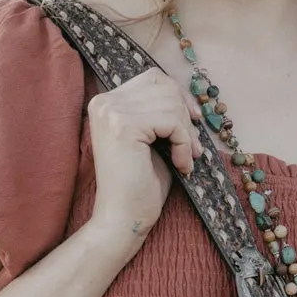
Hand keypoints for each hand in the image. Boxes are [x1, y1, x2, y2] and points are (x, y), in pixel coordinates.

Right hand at [86, 68, 202, 254]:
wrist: (122, 218)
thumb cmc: (140, 184)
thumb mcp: (151, 137)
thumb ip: (159, 111)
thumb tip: (187, 94)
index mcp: (105, 102)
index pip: (152, 78)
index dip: (178, 96)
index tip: (193, 121)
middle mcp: (103, 101)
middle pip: (163, 86)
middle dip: (185, 116)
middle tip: (193, 147)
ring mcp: (111, 112)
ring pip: (170, 104)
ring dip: (187, 134)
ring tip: (186, 159)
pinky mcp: (123, 126)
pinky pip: (171, 122)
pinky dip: (184, 144)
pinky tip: (182, 166)